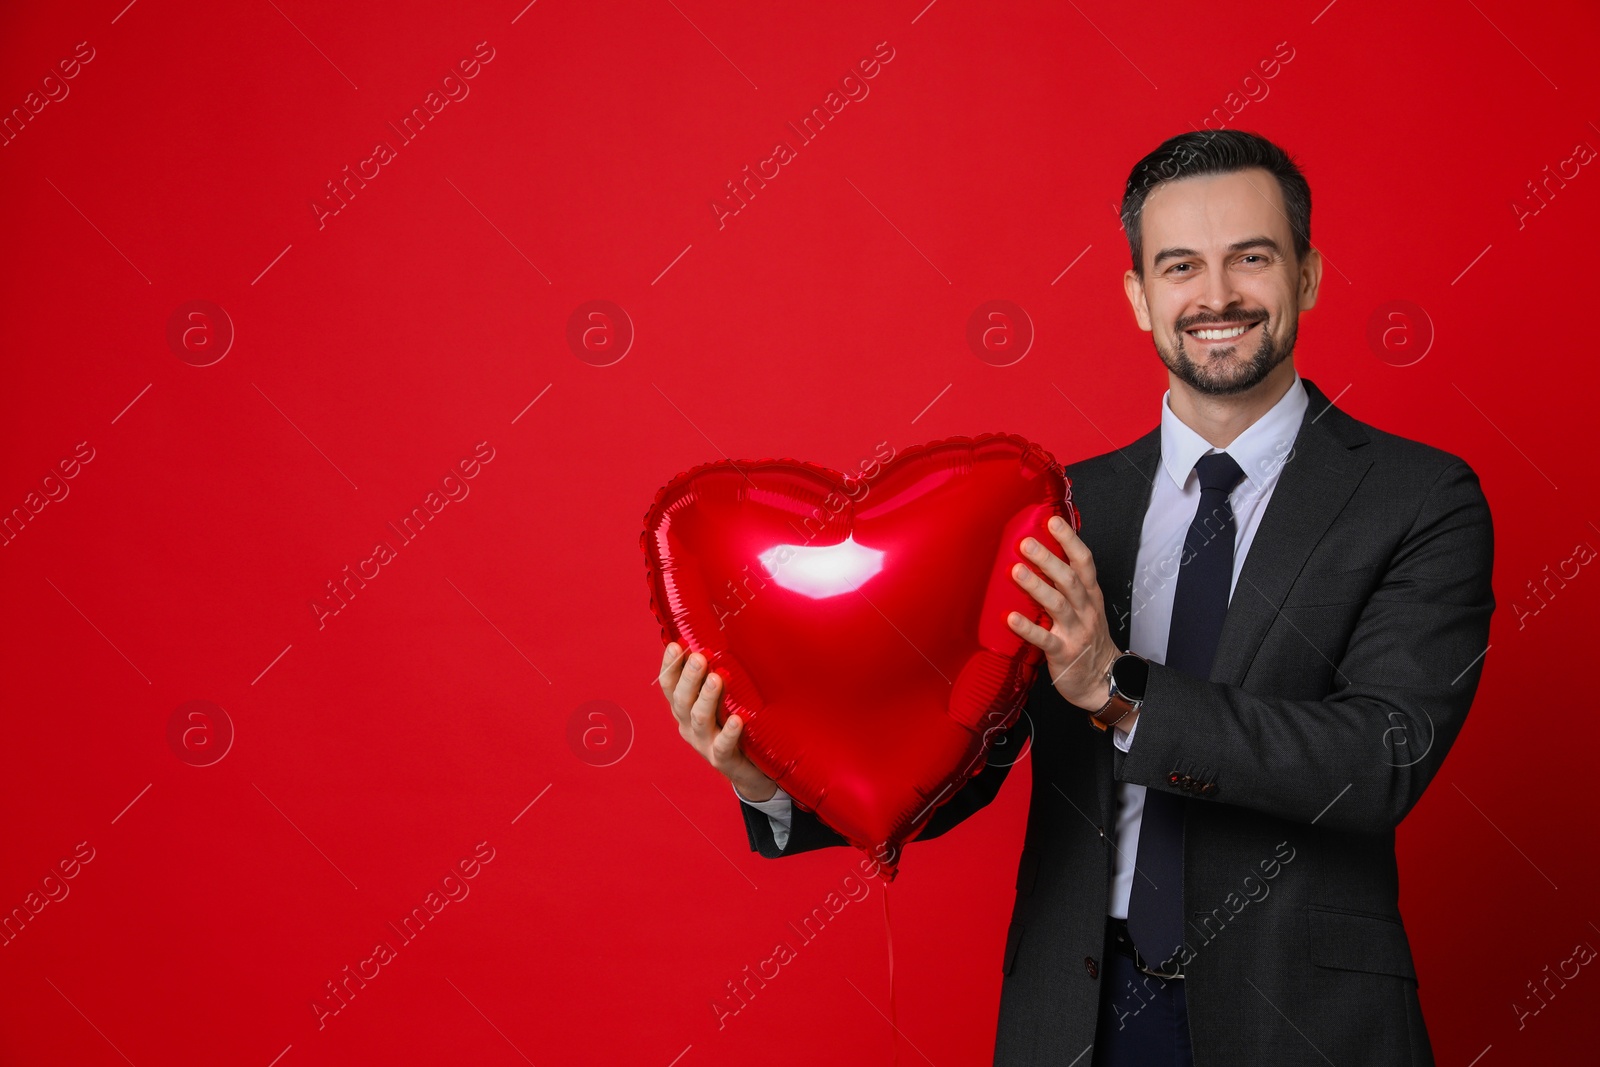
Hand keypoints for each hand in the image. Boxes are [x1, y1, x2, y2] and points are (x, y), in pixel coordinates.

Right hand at [659, 642, 777, 801]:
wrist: (752, 771)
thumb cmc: (736, 726)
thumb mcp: (724, 699)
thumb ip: (717, 676)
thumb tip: (720, 638)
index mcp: (685, 708)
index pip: (670, 685)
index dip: (670, 666)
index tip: (677, 645)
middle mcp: (689, 725)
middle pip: (682, 700)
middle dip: (689, 678)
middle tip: (699, 657)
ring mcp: (704, 744)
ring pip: (700, 720)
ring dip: (707, 698)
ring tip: (717, 679)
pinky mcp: (723, 760)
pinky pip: (724, 746)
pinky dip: (729, 732)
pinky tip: (738, 719)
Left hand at [1006, 515, 1118, 711]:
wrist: (1102, 679)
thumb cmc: (1088, 640)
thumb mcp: (1086, 608)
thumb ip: (1068, 586)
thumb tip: (1040, 558)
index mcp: (1090, 595)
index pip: (1084, 562)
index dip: (1070, 541)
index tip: (1053, 521)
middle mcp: (1085, 610)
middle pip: (1069, 579)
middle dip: (1048, 559)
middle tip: (1026, 542)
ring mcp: (1076, 631)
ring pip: (1057, 604)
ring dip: (1037, 587)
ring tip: (1017, 571)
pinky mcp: (1063, 652)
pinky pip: (1044, 638)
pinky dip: (1027, 628)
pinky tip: (1011, 619)